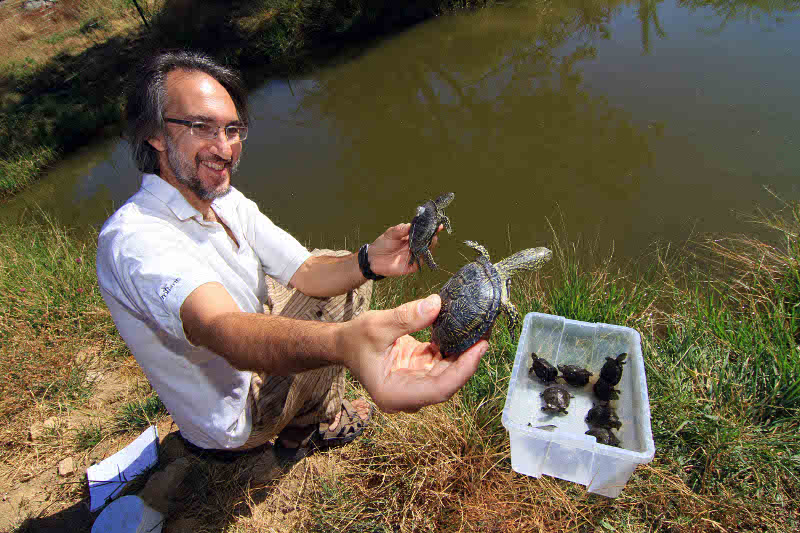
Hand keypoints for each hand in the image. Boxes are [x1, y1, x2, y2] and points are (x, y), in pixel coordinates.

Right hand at [339, 294, 487, 412]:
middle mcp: (408, 396)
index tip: (479, 348)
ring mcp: (415, 386)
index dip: (463, 370)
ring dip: (463, 353)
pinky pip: (442, 363)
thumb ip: (407, 317)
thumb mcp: (377, 326)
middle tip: (485, 333)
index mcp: (395, 394)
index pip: (439, 389)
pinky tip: (463, 330)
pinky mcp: (419, 373)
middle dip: (468, 359)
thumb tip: (437, 304)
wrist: (343, 344)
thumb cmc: (355, 339)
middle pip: (448, 382)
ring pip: (448, 373)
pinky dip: (452, 347)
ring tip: (478, 329)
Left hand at [367, 223, 441, 276]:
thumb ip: (401, 229)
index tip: (438, 225)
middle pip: (428, 241)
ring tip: (432, 239)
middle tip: (435, 231)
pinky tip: (425, 251)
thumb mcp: (391, 233)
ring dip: (430, 245)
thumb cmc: (382, 244)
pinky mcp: (412, 266)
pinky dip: (424, 257)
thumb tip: (412, 225)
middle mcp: (415, 246)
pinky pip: (421, 262)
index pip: (424, 232)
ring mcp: (414, 256)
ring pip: (427, 251)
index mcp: (411, 237)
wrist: (373, 259)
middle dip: (432, 236)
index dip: (431, 228)